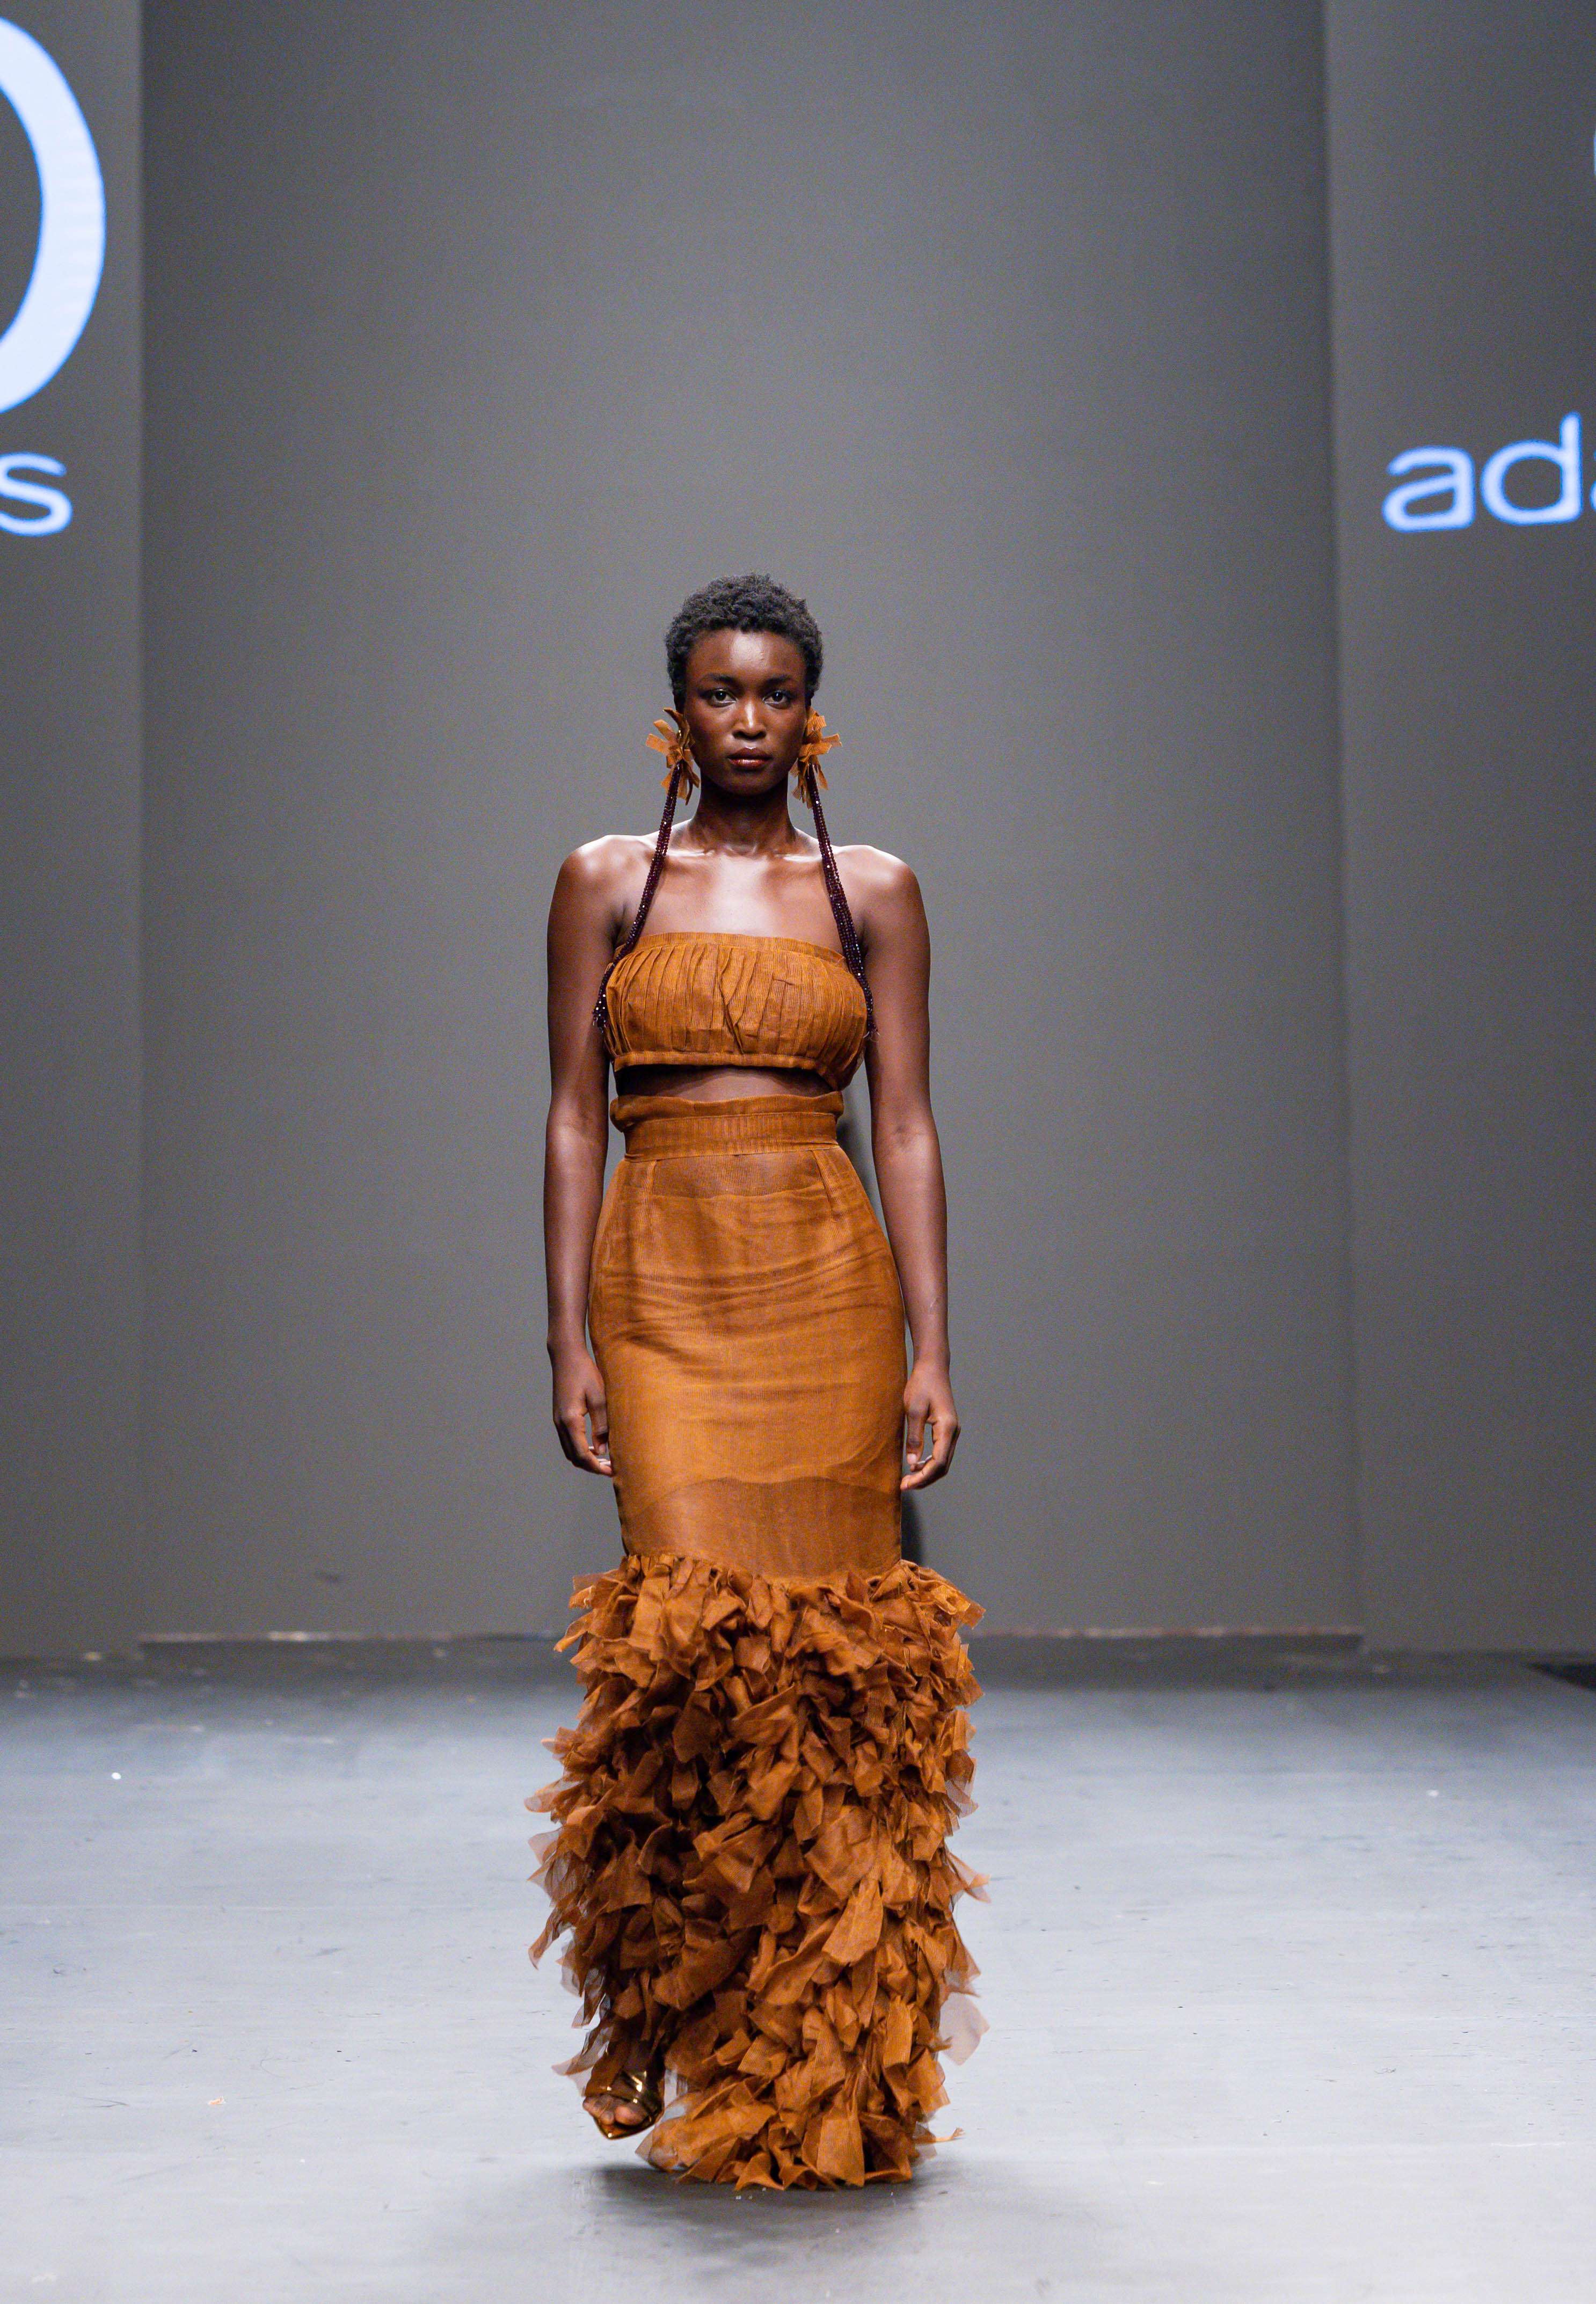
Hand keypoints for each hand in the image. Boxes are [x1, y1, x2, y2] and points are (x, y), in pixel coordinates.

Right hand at [551, 1344, 612, 1476]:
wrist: (566, 1356)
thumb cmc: (585, 1373)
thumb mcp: (599, 1398)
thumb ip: (602, 1425)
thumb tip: (604, 1450)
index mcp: (570, 1420)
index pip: (582, 1454)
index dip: (597, 1467)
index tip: (612, 1472)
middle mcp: (560, 1424)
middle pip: (574, 1457)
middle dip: (592, 1467)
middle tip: (612, 1469)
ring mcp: (557, 1421)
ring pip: (570, 1451)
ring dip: (586, 1459)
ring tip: (605, 1461)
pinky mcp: (560, 1417)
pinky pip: (568, 1441)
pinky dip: (581, 1450)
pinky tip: (596, 1446)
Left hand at [901, 1360, 958, 1490]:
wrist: (932, 1368)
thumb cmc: (922, 1385)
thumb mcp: (914, 1410)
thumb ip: (914, 1437)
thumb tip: (912, 1463)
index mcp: (947, 1428)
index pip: (938, 1462)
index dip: (922, 1477)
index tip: (906, 1484)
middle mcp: (953, 1433)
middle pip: (943, 1466)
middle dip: (925, 1479)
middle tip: (904, 1485)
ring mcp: (952, 1432)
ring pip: (943, 1462)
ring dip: (927, 1473)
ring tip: (909, 1478)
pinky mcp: (946, 1430)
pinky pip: (941, 1453)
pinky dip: (929, 1463)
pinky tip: (916, 1465)